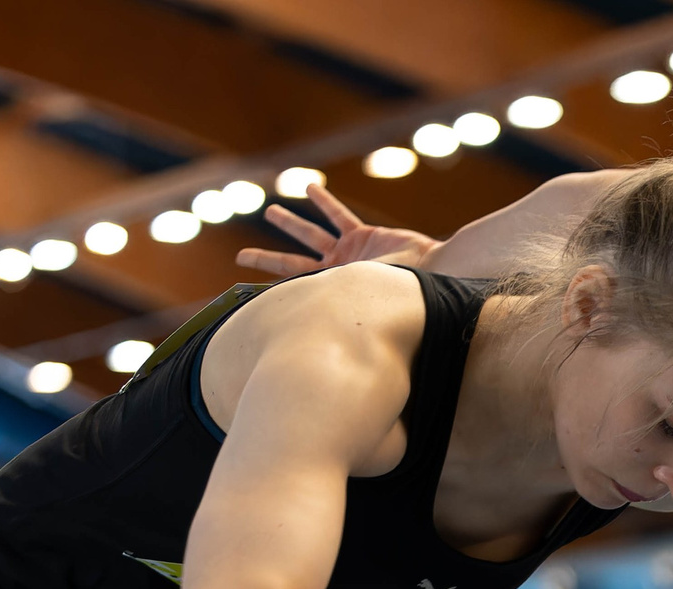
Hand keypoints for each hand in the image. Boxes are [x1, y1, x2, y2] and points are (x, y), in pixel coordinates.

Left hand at [236, 185, 435, 279]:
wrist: (431, 274)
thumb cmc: (397, 291)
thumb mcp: (356, 292)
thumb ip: (332, 294)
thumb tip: (302, 315)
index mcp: (329, 291)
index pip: (290, 286)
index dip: (268, 285)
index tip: (248, 286)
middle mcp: (333, 274)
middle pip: (291, 262)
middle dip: (266, 258)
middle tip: (242, 256)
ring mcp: (347, 254)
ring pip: (311, 235)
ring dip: (290, 223)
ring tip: (271, 211)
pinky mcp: (362, 237)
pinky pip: (338, 216)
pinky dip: (324, 201)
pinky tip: (310, 188)